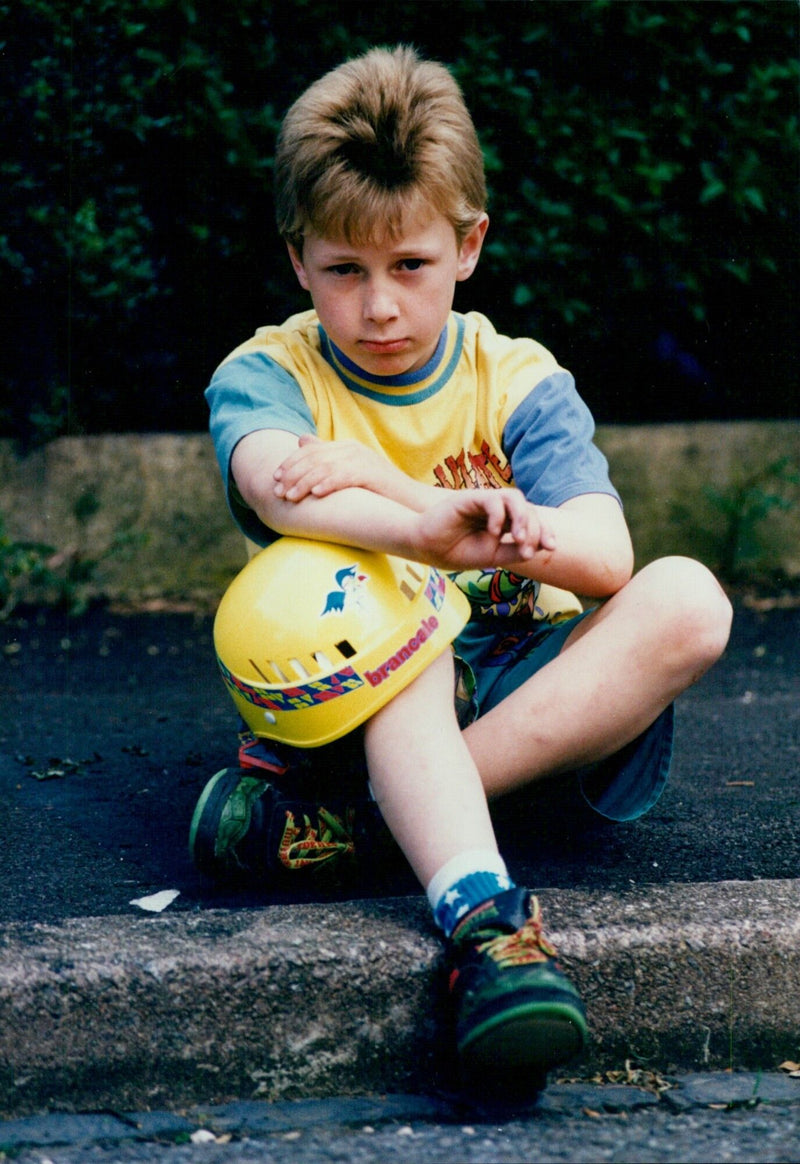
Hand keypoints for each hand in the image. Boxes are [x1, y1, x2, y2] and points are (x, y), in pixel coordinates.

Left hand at [273, 435, 403, 501]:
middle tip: (277, 491)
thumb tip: (302, 441)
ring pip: (325, 468)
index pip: (311, 450)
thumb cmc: (379, 492)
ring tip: (290, 497)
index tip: (274, 478)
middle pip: (314, 457)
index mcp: (346, 447)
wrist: (411, 502)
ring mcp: (363, 460)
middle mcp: (352, 449)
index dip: (290, 463)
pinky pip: (344, 477)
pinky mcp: (372, 473)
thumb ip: (328, 458)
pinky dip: (328, 484)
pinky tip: (315, 495)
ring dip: (304, 483)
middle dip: (292, 474)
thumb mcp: (350, 473)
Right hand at [414, 488, 554, 570]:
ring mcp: (485, 502)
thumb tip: (539, 548)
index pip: (532, 520)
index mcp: (505, 523)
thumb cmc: (458, 552)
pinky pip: (493, 499)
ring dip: (522, 517)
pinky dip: (497, 516)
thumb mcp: (493, 557)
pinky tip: (492, 533)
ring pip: (514, 497)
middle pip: (527, 509)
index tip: (551, 547)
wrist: (428, 549)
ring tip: (517, 538)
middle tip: (527, 549)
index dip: (545, 531)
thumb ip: (514, 552)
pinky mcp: (470, 498)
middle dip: (534, 529)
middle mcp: (498, 510)